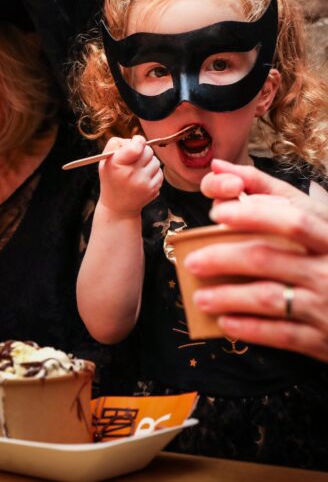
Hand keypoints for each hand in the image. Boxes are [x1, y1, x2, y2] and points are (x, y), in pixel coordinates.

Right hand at [98, 135, 162, 216]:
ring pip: (156, 161)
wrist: (118, 206)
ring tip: (138, 170)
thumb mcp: (105, 160)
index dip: (139, 141)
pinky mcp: (152, 189)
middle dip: (144, 151)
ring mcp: (143, 183)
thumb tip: (137, 139)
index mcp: (117, 164)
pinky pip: (160, 172)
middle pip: (148, 151)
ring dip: (149, 162)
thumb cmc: (112, 178)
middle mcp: (130, 174)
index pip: (137, 146)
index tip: (136, 142)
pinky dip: (153, 172)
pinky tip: (143, 178)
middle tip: (136, 158)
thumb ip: (117, 144)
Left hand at [185, 159, 327, 361]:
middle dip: (223, 259)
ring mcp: (325, 305)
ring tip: (199, 297)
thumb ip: (269, 190)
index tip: (218, 212)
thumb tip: (219, 167)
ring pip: (267, 298)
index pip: (292, 221)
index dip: (254, 215)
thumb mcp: (312, 217)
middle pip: (267, 259)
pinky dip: (248, 328)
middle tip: (191, 262)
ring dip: (227, 297)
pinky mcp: (320, 338)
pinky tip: (225, 323)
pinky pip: (279, 335)